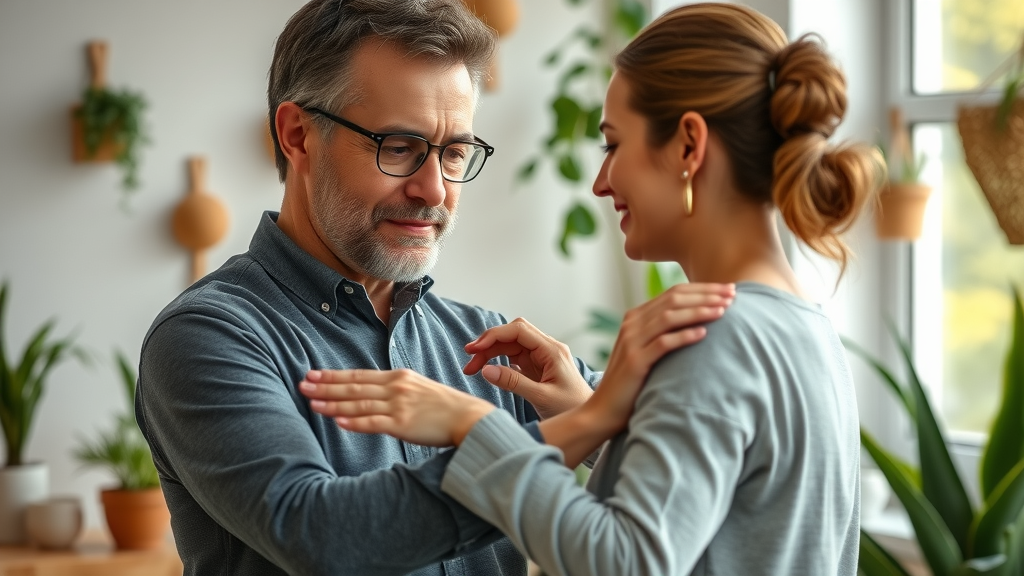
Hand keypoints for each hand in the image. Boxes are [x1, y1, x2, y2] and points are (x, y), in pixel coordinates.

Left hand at [299, 369, 495, 445]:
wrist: (469, 418)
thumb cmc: (444, 407)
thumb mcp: (418, 389)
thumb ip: (394, 390)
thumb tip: (370, 395)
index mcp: (398, 377)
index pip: (359, 376)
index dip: (334, 376)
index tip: (313, 374)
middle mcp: (396, 388)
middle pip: (354, 387)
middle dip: (325, 386)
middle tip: (303, 385)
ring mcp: (399, 406)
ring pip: (359, 405)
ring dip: (333, 404)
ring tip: (312, 403)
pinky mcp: (404, 425)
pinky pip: (374, 424)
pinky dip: (355, 423)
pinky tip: (339, 422)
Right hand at [463, 318, 591, 418]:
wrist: (590, 419)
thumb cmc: (572, 409)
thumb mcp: (541, 397)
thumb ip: (513, 383)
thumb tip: (486, 370)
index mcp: (552, 351)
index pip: (519, 330)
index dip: (494, 336)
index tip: (474, 349)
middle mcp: (547, 349)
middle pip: (512, 335)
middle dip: (489, 344)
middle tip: (469, 361)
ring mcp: (542, 357)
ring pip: (510, 346)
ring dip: (491, 353)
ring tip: (472, 369)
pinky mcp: (537, 368)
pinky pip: (514, 357)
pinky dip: (499, 361)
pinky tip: (489, 371)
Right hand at [583, 282, 733, 431]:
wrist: (604, 410)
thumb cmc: (633, 382)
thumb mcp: (646, 350)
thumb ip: (663, 333)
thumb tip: (699, 322)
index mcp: (636, 317)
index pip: (674, 292)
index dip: (703, 289)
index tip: (729, 289)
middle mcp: (632, 324)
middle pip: (674, 299)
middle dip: (706, 295)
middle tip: (733, 294)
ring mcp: (632, 341)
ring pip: (670, 317)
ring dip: (699, 311)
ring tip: (723, 310)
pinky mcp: (635, 361)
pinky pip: (663, 343)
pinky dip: (684, 336)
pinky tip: (704, 333)